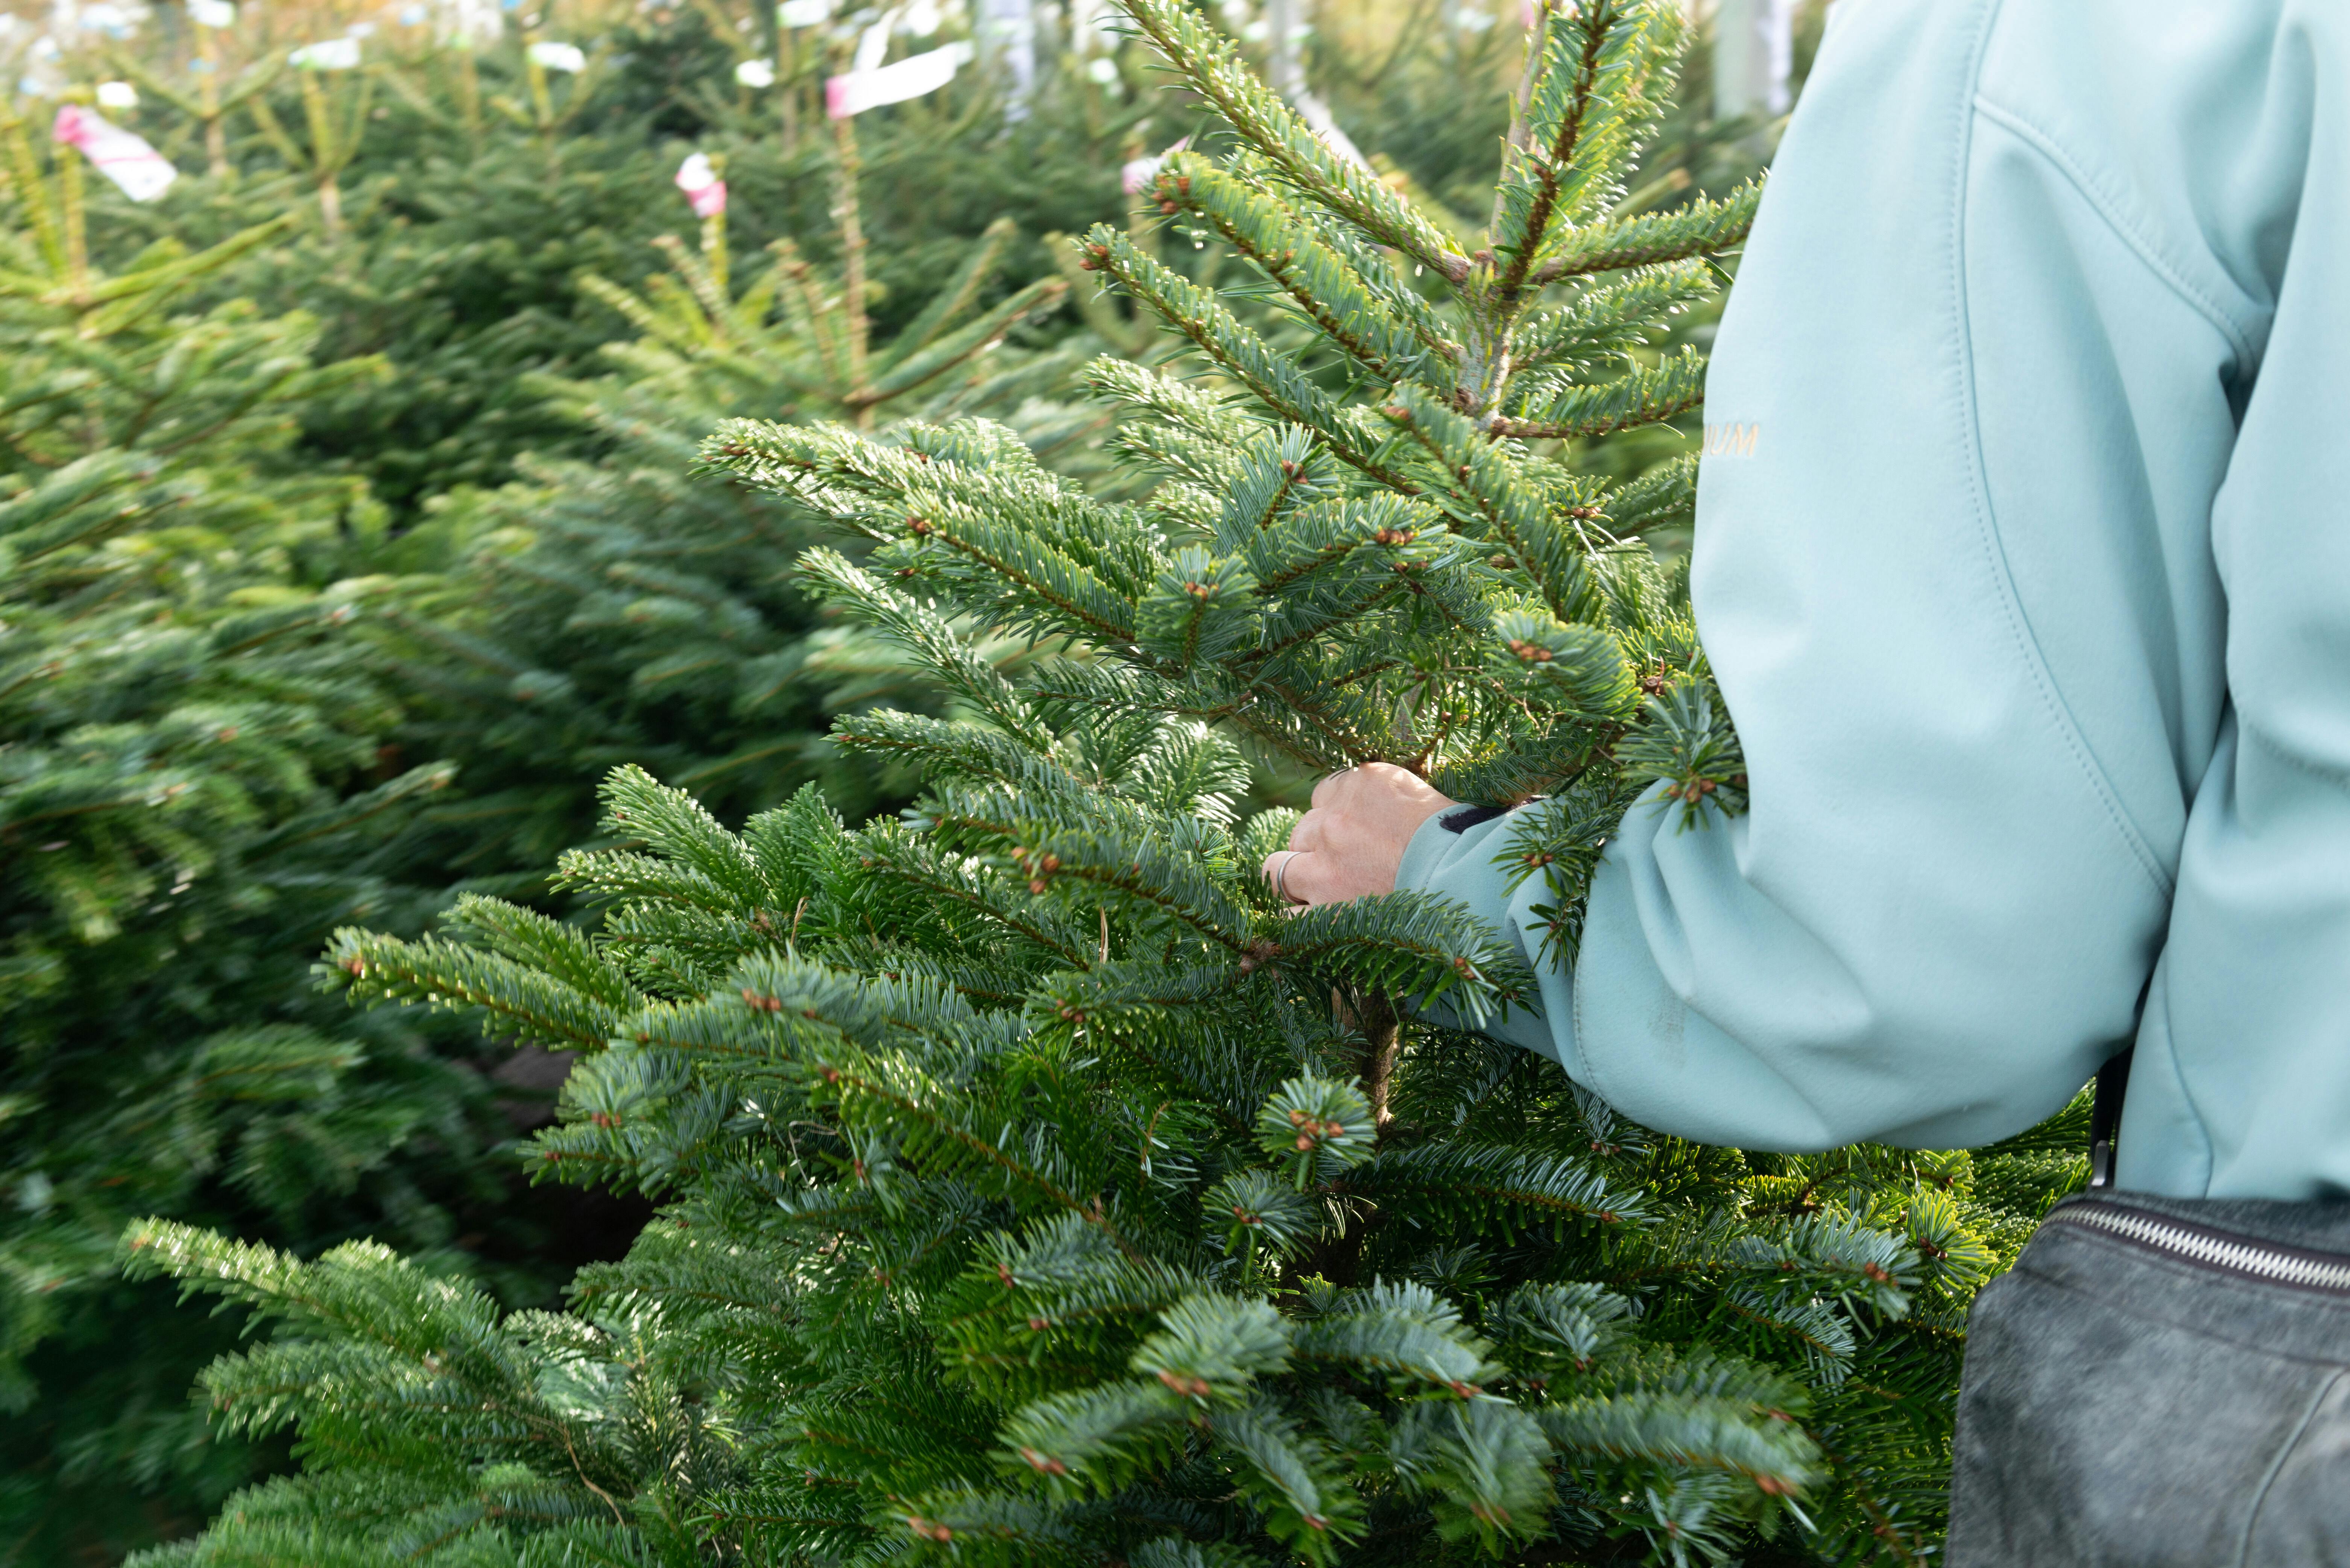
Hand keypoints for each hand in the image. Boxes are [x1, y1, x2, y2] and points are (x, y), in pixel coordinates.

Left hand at [1264, 762, 1456, 906]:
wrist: (1478, 888)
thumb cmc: (1468, 846)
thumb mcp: (1431, 801)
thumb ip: (1393, 801)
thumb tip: (1381, 812)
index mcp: (1365, 783)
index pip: (1326, 794)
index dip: (1339, 818)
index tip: (1358, 836)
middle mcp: (1335, 820)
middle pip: (1302, 830)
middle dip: (1318, 849)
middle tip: (1348, 870)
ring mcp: (1324, 866)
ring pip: (1278, 869)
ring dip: (1297, 882)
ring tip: (1324, 898)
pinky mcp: (1324, 911)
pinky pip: (1287, 918)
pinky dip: (1298, 922)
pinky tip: (1316, 925)